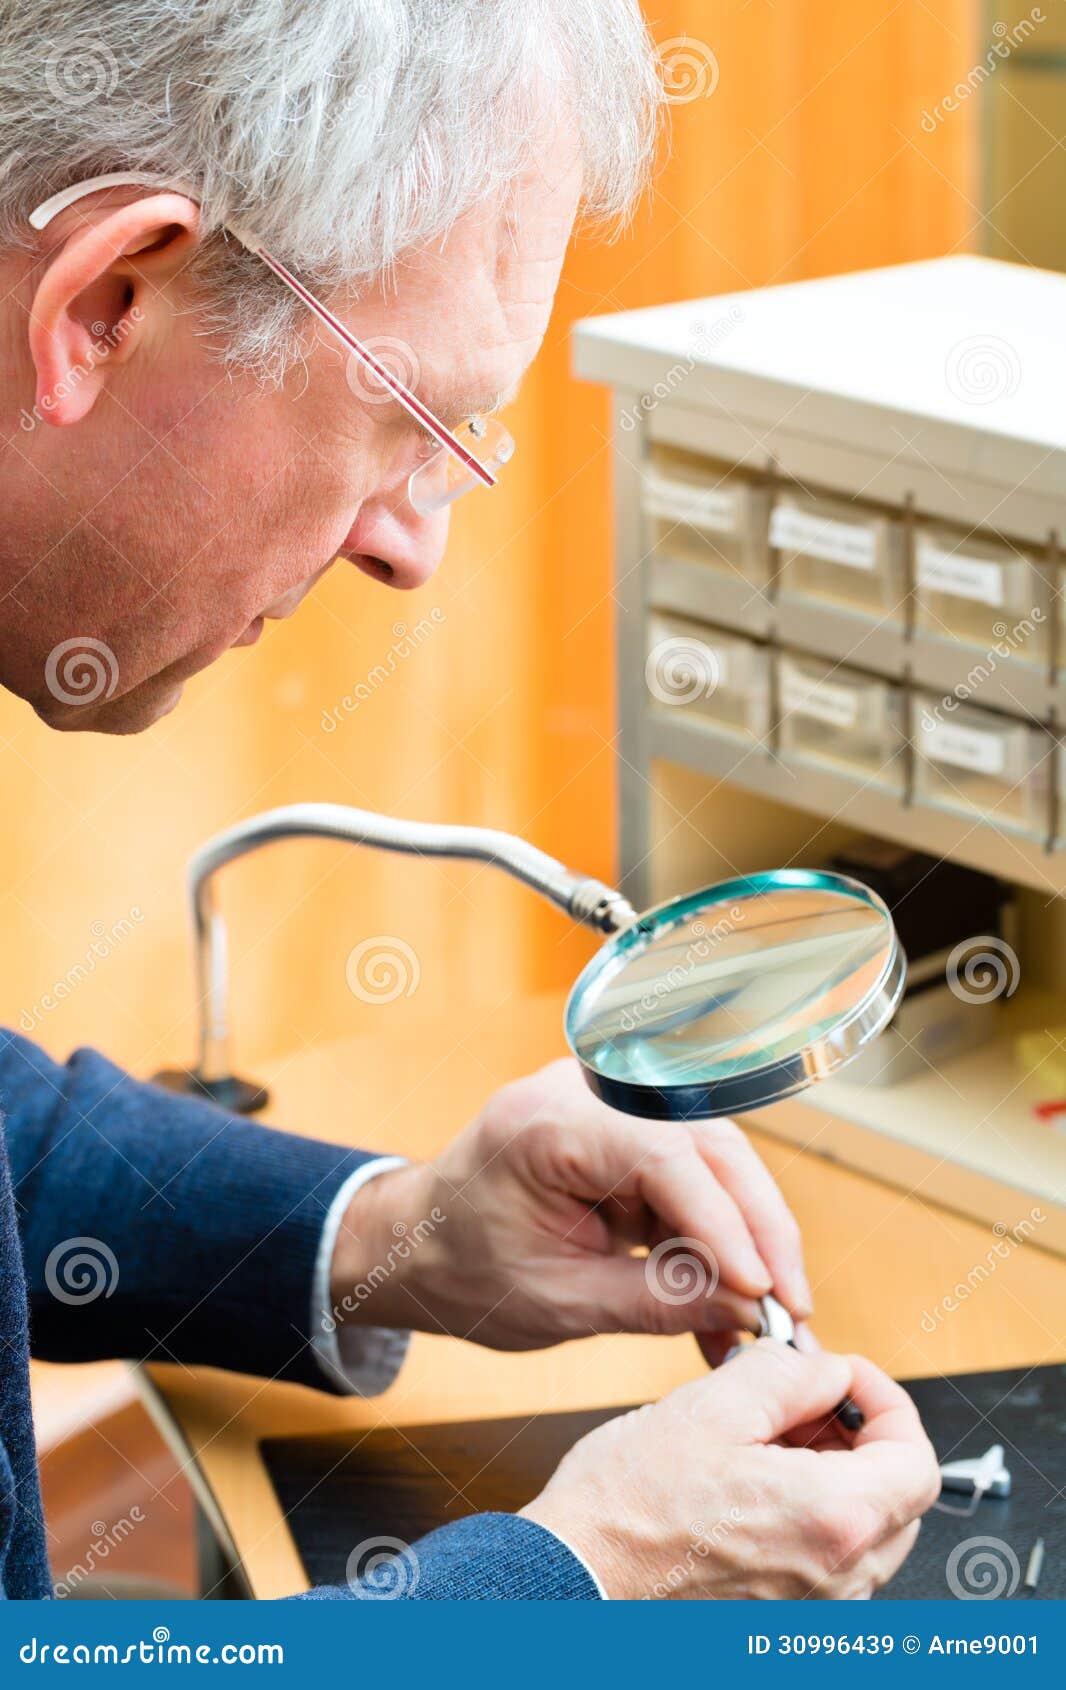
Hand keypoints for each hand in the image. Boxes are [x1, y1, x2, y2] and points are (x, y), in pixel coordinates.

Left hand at [328, 1057, 810, 1351]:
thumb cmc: (464, 1271)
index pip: (662, 1156)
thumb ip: (654, 1302)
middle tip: (791, 1306)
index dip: (724, 1224)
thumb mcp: (556, 1304)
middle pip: (705, 1144)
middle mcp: (584, 1093)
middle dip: (758, 1228)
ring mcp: (609, 1107)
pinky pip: (691, 1181)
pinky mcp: (625, 1135)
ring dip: (747, 1239)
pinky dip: (716, 1241)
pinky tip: (732, 1304)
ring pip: (712, 1161)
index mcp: (548, 1122)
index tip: (763, 1290)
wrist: (417, 1248)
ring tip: (769, 1318)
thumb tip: (746, 1310)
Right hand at [520, 1340, 940, 1598]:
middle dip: (861, 1431)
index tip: (843, 1375)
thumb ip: (792, 1375)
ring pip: (865, 1528)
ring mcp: (810, 1606)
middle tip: (805, 1397)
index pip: (918, 1459)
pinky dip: (809, 1509)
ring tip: (768, 1433)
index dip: (887, 1400)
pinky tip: (751, 1478)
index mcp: (835, 1519)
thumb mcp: (715, 1404)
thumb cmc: (629, 1506)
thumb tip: (826, 1368)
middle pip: (900, 1496)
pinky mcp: (778, 1617)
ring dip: (835, 1469)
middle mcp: (837, 1577)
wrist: (576, 1578)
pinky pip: (826, 1558)